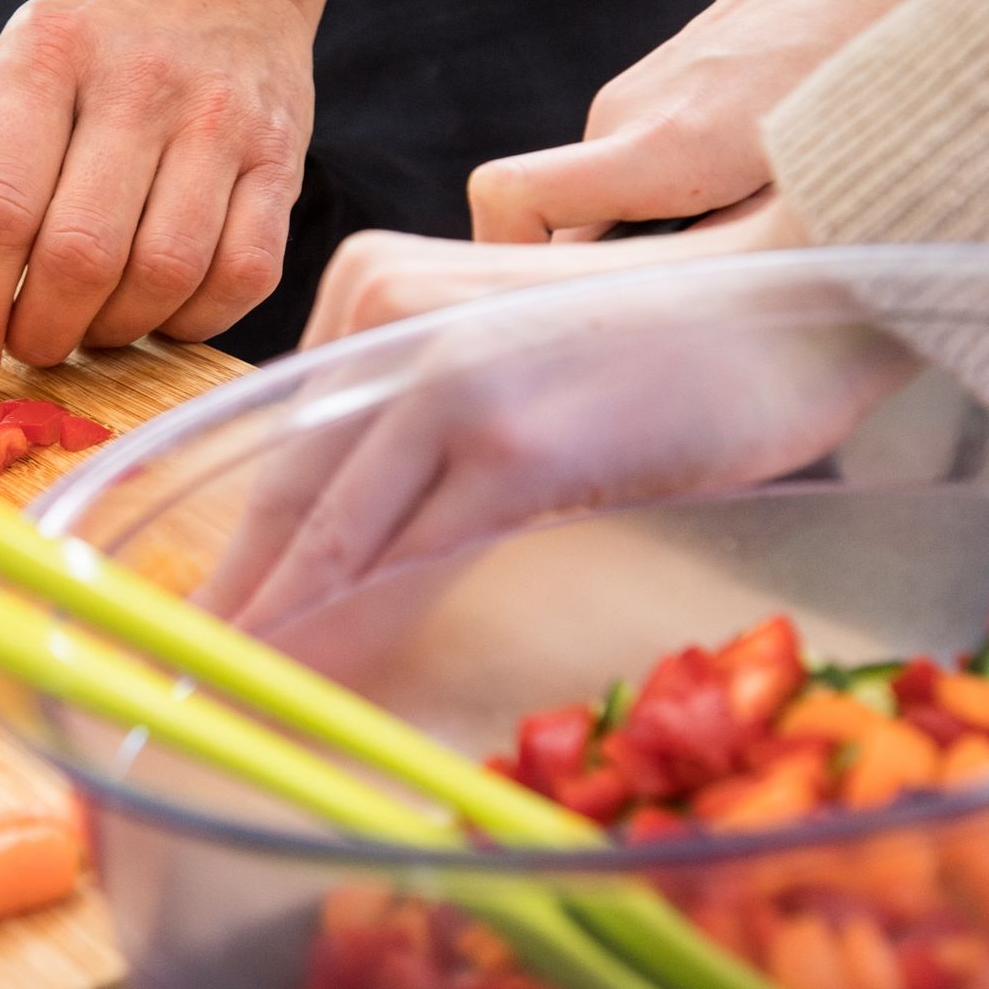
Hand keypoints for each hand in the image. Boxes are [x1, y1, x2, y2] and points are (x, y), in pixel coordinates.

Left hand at [0, 0, 315, 398]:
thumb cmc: (95, 49)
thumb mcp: (4, 105)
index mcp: (46, 62)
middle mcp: (139, 85)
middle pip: (81, 256)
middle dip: (44, 332)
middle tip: (31, 344)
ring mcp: (220, 120)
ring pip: (165, 273)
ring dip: (117, 330)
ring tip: (94, 321)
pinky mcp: (283, 158)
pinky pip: (243, 275)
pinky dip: (195, 318)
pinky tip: (164, 307)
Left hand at [204, 204, 916, 630]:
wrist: (803, 293)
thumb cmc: (663, 338)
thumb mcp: (502, 350)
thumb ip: (417, 411)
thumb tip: (348, 530)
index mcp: (370, 286)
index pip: (288, 443)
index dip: (245, 547)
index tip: (206, 619)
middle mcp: (386, 316)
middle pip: (290, 489)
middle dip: (236, 601)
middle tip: (185, 679)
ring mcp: (444, 375)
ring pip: (333, 532)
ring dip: (277, 632)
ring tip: (233, 701)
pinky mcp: (510, 438)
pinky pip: (407, 555)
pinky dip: (350, 628)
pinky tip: (313, 681)